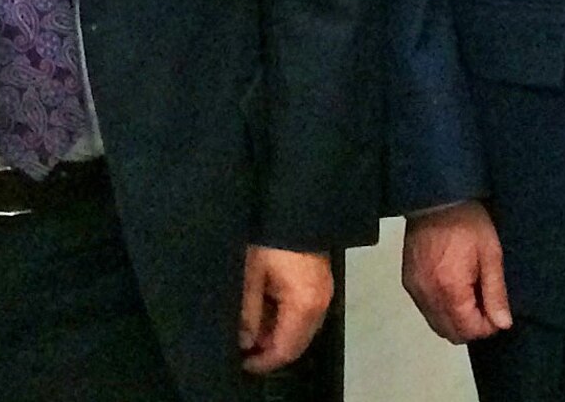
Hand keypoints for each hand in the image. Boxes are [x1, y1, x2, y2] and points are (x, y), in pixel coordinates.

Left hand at [239, 245, 333, 374]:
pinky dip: (283, 313)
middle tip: (241, 342)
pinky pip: (302, 308)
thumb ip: (247, 311)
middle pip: (296, 341)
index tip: (243, 362)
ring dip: (275, 329)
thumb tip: (245, 340)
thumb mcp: (251, 273)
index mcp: (305, 303)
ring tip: (247, 322)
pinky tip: (262, 304)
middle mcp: (320, 301)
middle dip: (269, 346)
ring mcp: (322, 289)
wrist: (292, 202)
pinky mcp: (318, 278)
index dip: (263, 361)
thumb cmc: (269, 234)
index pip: (287, 349)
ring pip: (299, 325)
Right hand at [402, 201, 512, 343]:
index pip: (468, 330)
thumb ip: (496, 293)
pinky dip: (440, 308)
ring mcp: (414, 288)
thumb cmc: (467, 222)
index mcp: (450, 288)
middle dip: (471, 326)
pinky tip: (452, 288)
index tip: (496, 310)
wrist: (436, 198)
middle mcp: (427, 293)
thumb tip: (502, 323)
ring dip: (455, 319)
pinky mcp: (408, 280)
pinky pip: (425, 309)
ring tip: (469, 294)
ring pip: (436, 324)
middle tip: (484, 304)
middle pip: (450, 333)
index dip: (487, 326)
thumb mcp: (491, 255)